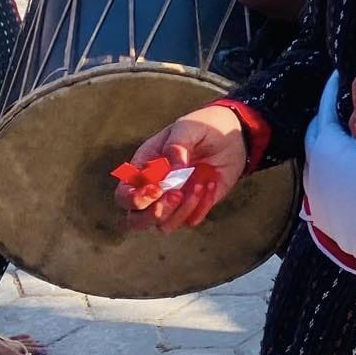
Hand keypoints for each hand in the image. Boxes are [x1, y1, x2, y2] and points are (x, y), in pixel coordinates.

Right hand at [116, 104, 246, 231]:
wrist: (231, 136)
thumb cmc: (201, 128)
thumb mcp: (188, 128)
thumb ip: (177, 146)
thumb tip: (174, 171)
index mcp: (142, 170)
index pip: (124, 195)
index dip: (134, 199)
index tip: (157, 188)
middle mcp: (153, 191)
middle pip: (136, 220)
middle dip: (154, 213)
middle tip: (177, 194)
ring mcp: (172, 202)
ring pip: (163, 226)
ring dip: (182, 210)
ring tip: (200, 184)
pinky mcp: (193, 208)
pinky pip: (191, 221)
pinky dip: (201, 207)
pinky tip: (212, 183)